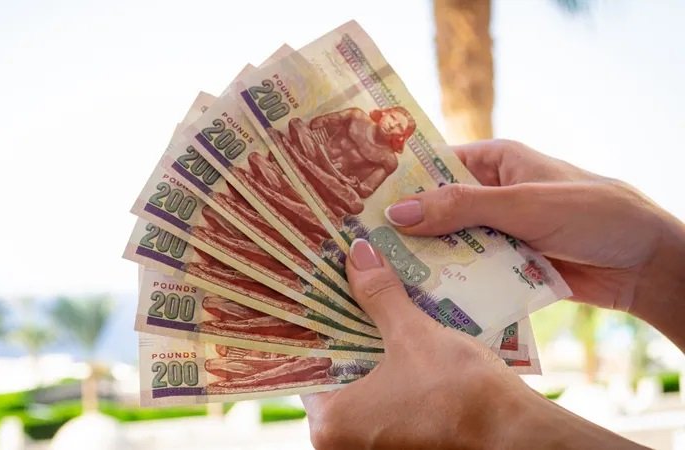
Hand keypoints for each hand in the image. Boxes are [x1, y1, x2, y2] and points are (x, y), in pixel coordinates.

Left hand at [301, 239, 643, 449]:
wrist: (519, 439)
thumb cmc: (461, 393)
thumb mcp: (413, 335)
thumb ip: (378, 295)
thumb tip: (357, 255)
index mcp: (330, 423)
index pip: (310, 364)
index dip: (322, 326)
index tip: (331, 297)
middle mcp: (342, 444)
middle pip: (337, 376)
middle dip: (351, 338)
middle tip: (359, 297)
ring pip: (364, 390)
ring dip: (374, 355)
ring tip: (384, 314)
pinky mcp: (405, 447)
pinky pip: (388, 406)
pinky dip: (394, 378)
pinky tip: (408, 346)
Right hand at [384, 140, 684, 347]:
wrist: (646, 264)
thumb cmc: (591, 213)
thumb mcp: (522, 204)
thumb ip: (460, 207)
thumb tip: (397, 212)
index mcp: (495, 161)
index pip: (435, 166)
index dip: (398, 181)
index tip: (357, 201)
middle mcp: (492, 195)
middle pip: (437, 211)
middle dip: (406, 229)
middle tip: (361, 248)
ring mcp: (500, 233)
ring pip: (451, 246)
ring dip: (427, 262)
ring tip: (380, 279)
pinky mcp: (509, 266)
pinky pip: (472, 274)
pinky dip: (453, 286)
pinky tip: (420, 300)